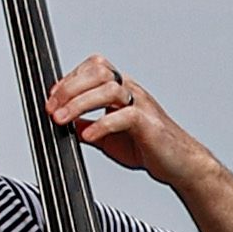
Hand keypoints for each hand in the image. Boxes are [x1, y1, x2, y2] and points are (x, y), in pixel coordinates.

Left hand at [47, 53, 181, 178]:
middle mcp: (131, 91)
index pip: (93, 67)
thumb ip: (88, 126)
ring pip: (109, 88)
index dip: (68, 79)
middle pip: (98, 70)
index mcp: (121, 89)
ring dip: (79, 103)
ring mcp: (141, 105)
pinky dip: (101, 125)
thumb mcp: (108, 137)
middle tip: (52, 109)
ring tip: (62, 120)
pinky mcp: (149, 124)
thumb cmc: (149, 146)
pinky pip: (124, 116)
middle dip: (69, 88)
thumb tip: (66, 124)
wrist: (180, 164)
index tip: (52, 99)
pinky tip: (87, 136)